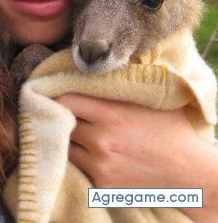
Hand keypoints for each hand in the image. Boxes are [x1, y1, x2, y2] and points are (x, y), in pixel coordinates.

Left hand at [55, 93, 217, 221]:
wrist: (190, 174)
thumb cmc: (171, 130)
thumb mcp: (150, 100)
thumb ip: (123, 84)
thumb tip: (101, 67)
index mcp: (112, 115)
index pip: (66, 101)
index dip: (59, 95)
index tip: (59, 92)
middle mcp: (101, 140)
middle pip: (62, 123)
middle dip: (62, 116)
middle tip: (64, 110)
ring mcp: (100, 165)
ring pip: (66, 146)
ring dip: (68, 137)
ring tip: (75, 130)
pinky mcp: (102, 183)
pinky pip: (77, 165)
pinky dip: (79, 156)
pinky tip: (87, 149)